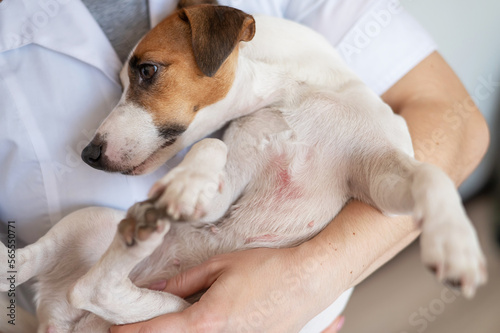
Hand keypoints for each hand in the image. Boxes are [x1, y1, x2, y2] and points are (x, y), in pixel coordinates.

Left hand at [110, 246, 343, 332]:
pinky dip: (207, 331)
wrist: (309, 280)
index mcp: (208, 321)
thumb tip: (158, 287)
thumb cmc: (269, 269)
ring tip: (184, 312)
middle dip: (158, 332)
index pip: (158, 331)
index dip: (132, 332)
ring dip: (185, 330)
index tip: (114, 331)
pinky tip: (213, 317)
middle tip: (147, 320)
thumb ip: (185, 280)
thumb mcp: (221, 266)